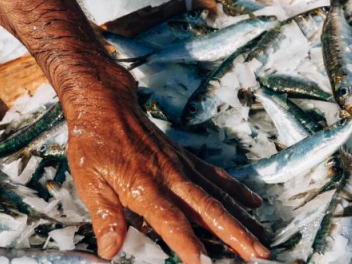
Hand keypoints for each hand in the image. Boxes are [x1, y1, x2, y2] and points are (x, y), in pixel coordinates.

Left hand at [60, 62, 270, 263]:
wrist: (106, 104)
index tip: (203, 263)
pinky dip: (236, 191)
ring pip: (219, 196)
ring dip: (242, 219)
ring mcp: (182, 167)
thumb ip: (106, 217)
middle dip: (234, 235)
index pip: (171, 221)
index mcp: (145, 186)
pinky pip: (216, 177)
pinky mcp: (186, 159)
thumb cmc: (94, 143)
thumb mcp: (89, 181)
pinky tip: (253, 204)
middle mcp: (170, 177)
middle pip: (209, 210)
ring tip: (262, 238)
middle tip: (256, 255)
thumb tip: (110, 250)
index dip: (188, 244)